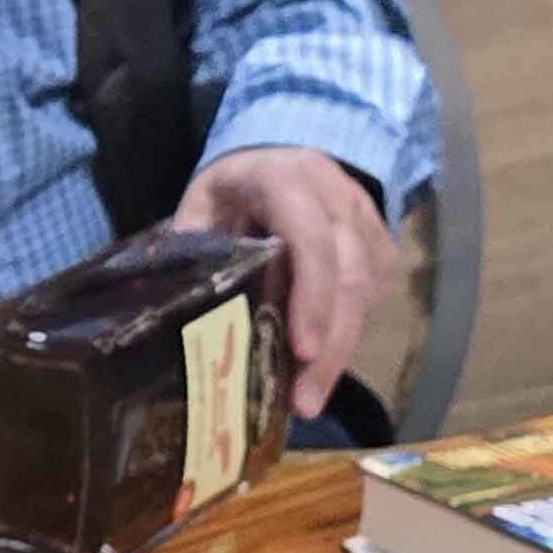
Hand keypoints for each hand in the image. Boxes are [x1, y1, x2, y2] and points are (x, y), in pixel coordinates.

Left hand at [169, 147, 390, 418]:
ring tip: (309, 397)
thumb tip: (172, 307)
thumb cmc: (234, 188)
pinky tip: (323, 366)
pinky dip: (349, 334)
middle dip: (329, 345)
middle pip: (347, 276)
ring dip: (340, 350)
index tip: (301, 351)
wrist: (283, 153)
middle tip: (305, 400)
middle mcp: (335, 195)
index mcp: (285, 179)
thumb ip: (192, 245)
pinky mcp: (380, 243)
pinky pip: (372, 296)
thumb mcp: (203, 202)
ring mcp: (365, 218)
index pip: (310, 238)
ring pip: (365, 292)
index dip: (311, 295)